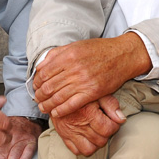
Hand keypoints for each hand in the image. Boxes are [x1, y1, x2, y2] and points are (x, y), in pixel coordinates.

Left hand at [34, 35, 150, 117]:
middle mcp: (74, 68)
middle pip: (48, 86)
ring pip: (58, 97)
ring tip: (43, 107)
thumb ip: (57, 54)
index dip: (37, 82)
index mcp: (68, 55)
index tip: (35, 86)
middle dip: (39, 95)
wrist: (123, 55)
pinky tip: (55, 112)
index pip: (44, 73)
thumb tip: (41, 66)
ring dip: (47, 105)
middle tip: (37, 99)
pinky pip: (72, 104)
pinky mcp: (92, 92)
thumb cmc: (99, 50)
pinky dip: (61, 110)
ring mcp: (83, 81)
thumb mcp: (76, 45)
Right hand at [51, 95, 125, 155]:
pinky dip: (83, 147)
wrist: (57, 90)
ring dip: (95, 143)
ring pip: (88, 150)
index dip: (115, 126)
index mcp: (87, 112)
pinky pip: (75, 150)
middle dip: (106, 134)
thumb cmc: (80, 89)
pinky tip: (86, 137)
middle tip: (105, 125)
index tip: (113, 120)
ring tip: (97, 132)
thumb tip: (122, 119)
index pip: (108, 129)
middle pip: (100, 141)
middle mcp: (77, 124)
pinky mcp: (63, 135)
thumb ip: (111, 105)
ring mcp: (69, 132)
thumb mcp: (97, 92)